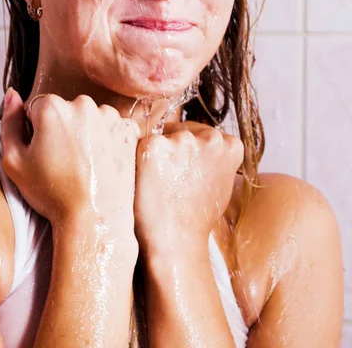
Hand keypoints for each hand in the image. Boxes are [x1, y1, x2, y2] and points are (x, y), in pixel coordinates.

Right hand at [1, 89, 139, 236]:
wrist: (94, 218)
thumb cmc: (51, 192)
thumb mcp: (13, 161)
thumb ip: (9, 121)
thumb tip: (12, 93)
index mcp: (52, 106)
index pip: (36, 108)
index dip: (36, 131)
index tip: (43, 153)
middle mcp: (83, 103)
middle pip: (65, 109)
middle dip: (61, 128)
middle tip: (63, 161)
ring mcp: (109, 115)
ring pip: (89, 117)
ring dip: (85, 132)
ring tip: (83, 163)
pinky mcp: (128, 129)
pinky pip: (110, 126)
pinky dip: (106, 138)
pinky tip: (100, 161)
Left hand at [134, 121, 243, 254]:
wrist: (176, 241)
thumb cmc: (197, 216)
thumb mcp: (221, 182)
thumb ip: (215, 157)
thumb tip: (201, 145)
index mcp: (230, 145)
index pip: (205, 134)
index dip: (192, 152)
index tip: (186, 171)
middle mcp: (209, 137)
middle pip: (184, 131)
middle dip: (176, 148)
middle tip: (172, 179)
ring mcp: (180, 140)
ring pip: (164, 136)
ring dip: (160, 152)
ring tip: (162, 182)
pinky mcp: (153, 146)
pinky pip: (144, 144)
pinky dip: (142, 159)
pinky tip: (149, 180)